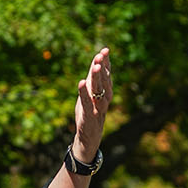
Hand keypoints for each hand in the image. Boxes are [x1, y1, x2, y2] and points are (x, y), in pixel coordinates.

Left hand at [71, 46, 111, 163]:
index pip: (107, 75)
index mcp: (105, 93)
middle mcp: (104, 99)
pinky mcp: (89, 116)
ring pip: (99, 91)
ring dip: (97, 78)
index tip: (105, 50)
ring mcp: (98, 108)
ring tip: (95, 66)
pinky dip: (84, 93)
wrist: (88, 138)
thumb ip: (94, 79)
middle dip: (102, 68)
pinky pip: (87, 103)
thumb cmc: (89, 113)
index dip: (106, 63)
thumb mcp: (91, 95)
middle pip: (104, 82)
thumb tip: (97, 60)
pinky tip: (81, 82)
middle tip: (100, 56)